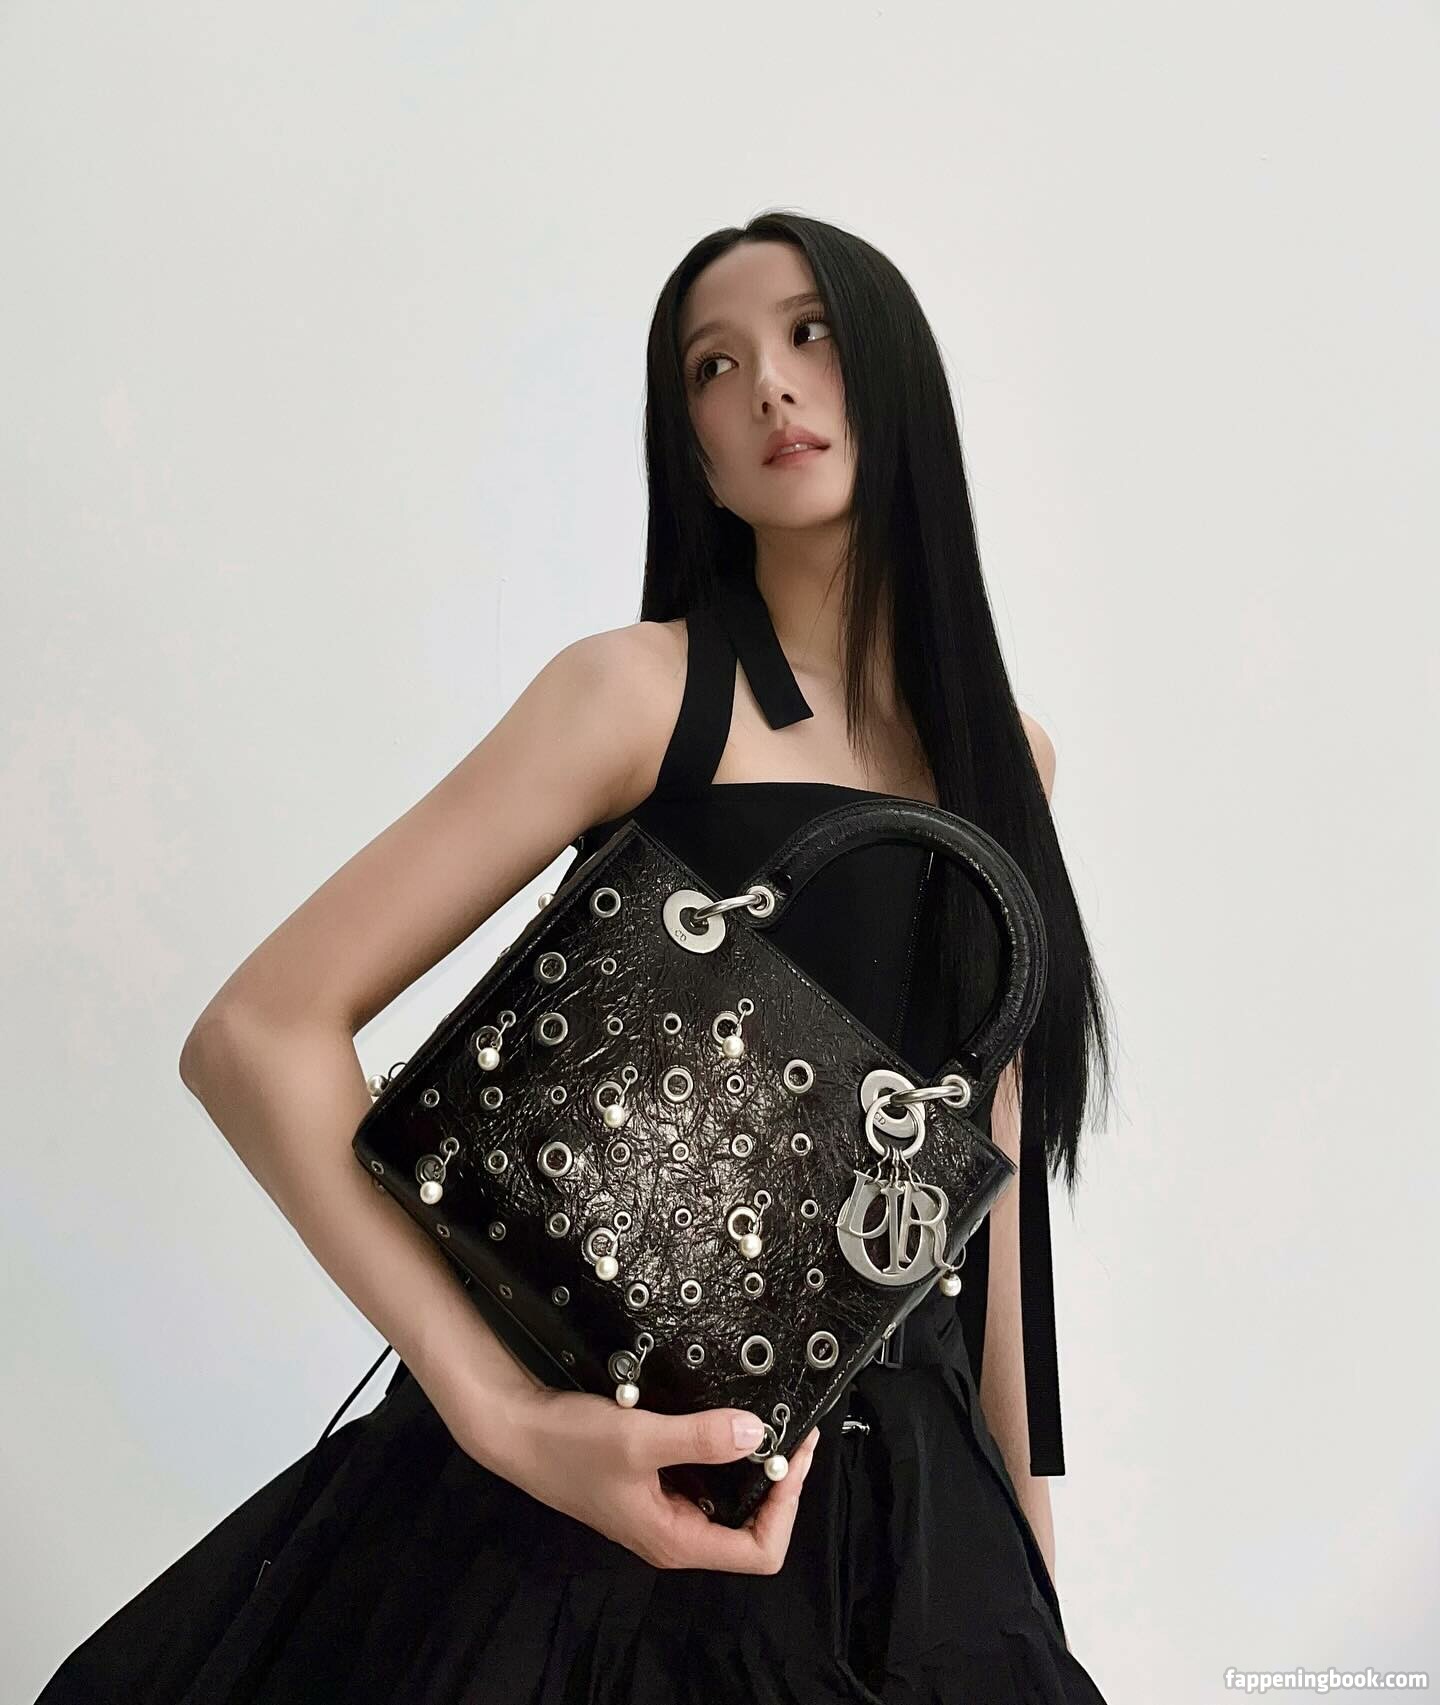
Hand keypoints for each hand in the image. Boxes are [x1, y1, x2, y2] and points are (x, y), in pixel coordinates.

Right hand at [479, 1385, 821, 1572]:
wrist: (518, 1429)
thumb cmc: (569, 1445)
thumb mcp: (638, 1439)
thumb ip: (699, 1438)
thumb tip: (757, 1434)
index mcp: (676, 1539)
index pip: (759, 1552)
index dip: (786, 1509)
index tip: (792, 1458)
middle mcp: (674, 1532)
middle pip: (751, 1526)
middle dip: (778, 1482)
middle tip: (792, 1433)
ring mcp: (663, 1507)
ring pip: (728, 1498)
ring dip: (752, 1464)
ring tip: (767, 1423)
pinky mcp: (653, 1482)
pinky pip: (704, 1475)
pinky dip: (722, 1450)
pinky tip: (725, 1419)